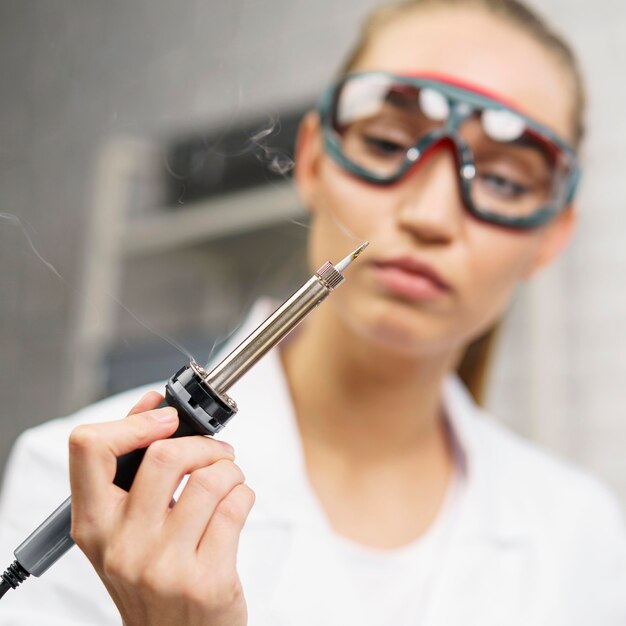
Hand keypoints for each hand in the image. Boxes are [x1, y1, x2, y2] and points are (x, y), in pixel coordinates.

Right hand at [68, 391, 254, 625]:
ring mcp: (163, 566)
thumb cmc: (152, 575)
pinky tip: (236, 504)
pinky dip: (244, 493)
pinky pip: (236, 506)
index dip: (133, 422)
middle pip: (165, 456)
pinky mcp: (206, 580)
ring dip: (229, 469)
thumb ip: (134, 465)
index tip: (166, 418)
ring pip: (209, 479)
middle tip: (214, 453)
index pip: (90, 449)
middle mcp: (122, 546)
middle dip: (202, 444)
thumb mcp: (125, 526)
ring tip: (228, 479)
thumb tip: (154, 405)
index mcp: (93, 525)